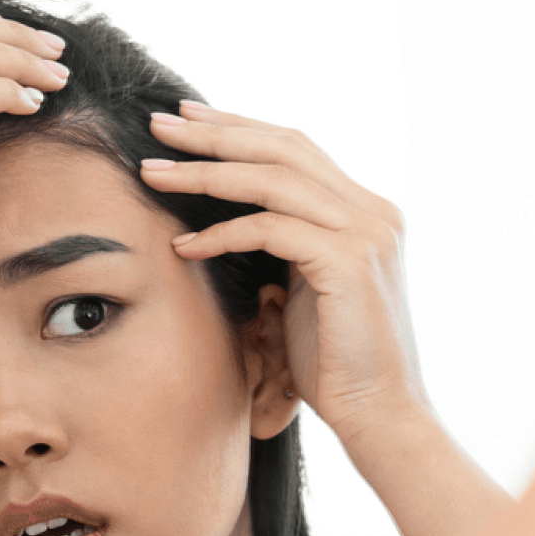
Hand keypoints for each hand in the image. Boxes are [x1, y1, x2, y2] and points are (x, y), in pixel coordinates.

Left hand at [137, 103, 424, 447]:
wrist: (382, 415)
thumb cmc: (337, 364)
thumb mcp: (308, 288)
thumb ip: (287, 245)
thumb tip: (233, 217)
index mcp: (368, 212)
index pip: (297, 149)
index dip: (239, 128)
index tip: (186, 120)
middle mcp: (373, 212)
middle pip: (283, 148)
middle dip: (216, 133)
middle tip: (159, 124)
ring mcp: (366, 233)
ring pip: (272, 180)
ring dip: (205, 173)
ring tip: (152, 174)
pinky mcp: (349, 262)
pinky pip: (270, 230)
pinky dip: (221, 233)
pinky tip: (184, 246)